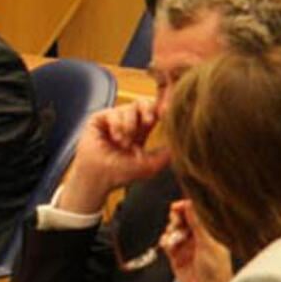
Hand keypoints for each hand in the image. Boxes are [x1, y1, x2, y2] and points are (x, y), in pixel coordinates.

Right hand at [51, 100, 169, 213]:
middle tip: (149, 121)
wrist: (99, 178)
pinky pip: (113, 112)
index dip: (161, 110)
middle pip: (143, 103)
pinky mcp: (99, 119)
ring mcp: (113, 119)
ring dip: (129, 125)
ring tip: (123, 143)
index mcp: (141, 130)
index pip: (154, 112)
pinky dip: (117, 125)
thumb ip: (166, 155)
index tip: (166, 113)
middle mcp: (128, 122)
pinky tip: (114, 138)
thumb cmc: (122, 174)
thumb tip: (181, 142)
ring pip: (128, 108)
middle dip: (147, 109)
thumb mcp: (150, 166)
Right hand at [160, 200, 234, 281]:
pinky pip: (168, 245)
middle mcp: (197, 240)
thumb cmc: (215, 270)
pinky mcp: (176, 258)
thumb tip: (190, 204)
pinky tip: (167, 244)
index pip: (195, 216)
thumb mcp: (207, 244)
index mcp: (208, 234)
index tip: (176, 206)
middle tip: (175, 221)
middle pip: (182, 221)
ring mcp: (186, 249)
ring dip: (170, 231)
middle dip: (176, 219)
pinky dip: (165, 242)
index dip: (185, 209)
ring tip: (172, 237)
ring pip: (173, 232)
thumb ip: (197, 223)